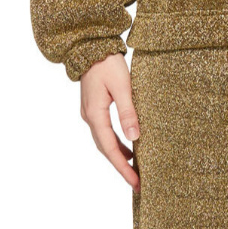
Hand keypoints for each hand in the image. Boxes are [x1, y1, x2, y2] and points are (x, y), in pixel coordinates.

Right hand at [79, 53, 140, 190]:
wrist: (91, 46)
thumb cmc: (107, 64)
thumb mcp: (122, 87)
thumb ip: (128, 112)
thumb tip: (134, 138)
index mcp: (95, 115)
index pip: (110, 149)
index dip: (123, 168)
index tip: (136, 183)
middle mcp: (89, 117)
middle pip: (105, 150)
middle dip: (121, 167)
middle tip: (138, 183)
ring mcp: (90, 113)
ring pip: (104, 141)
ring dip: (118, 155)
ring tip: (135, 168)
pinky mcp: (94, 107)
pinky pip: (104, 132)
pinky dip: (115, 142)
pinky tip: (128, 145)